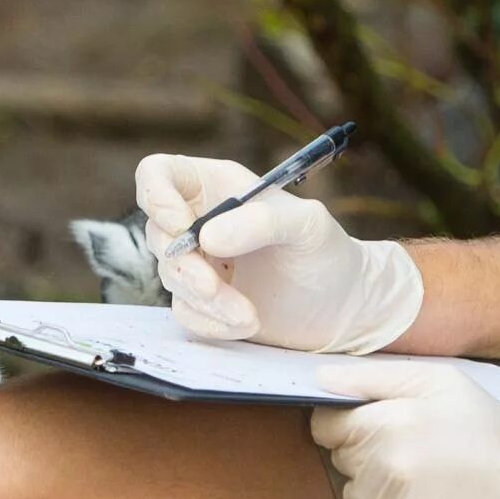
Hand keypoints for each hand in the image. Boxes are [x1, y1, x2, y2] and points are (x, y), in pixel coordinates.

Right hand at [133, 153, 421, 353]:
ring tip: (249, 315)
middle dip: (185, 266)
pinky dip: (212, 323)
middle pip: (157, 234)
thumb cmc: (328, 253)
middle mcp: (200, 222)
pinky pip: (186, 313)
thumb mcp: (307, 225)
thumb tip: (207, 237)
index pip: (157, 174)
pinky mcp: (203, 304)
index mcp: (217, 187)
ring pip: (171, 278)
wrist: (344, 308)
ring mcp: (199, 265)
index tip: (180, 226)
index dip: (155, 196)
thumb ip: (262, 221)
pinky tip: (246, 324)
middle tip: (215, 287)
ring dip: (207, 300)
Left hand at [310, 361, 499, 498]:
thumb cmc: (490, 432)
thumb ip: (374, 376)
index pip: (326, 426)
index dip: (353, 425)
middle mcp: (383, 470)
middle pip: (342, 463)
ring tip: (431, 484)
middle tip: (421, 454)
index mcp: (388, 424)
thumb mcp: (442, 384)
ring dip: (381, 492)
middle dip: (369, 456)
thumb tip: (318, 378)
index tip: (386, 427)